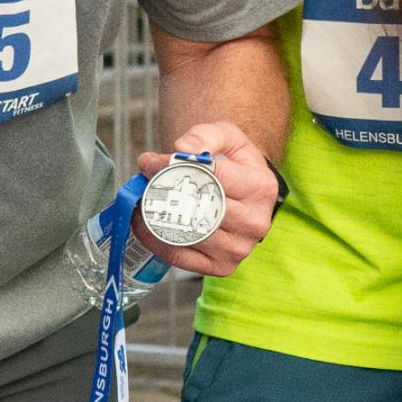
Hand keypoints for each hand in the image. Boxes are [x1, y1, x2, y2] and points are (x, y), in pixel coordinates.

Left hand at [135, 118, 278, 277]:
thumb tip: (182, 149)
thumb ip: (205, 135)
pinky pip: (180, 256)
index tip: (150, 162)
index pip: (213, 177)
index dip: (175, 168)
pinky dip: (155, 240)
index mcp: (261, 188)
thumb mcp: (227, 136)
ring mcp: (239, 249)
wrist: (243, 192)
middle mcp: (255, 222)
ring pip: (188, 234)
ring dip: (155, 218)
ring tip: (140, 202)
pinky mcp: (222, 266)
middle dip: (164, 194)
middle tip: (142, 183)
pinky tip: (144, 224)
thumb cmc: (233, 162)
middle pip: (200, 208)